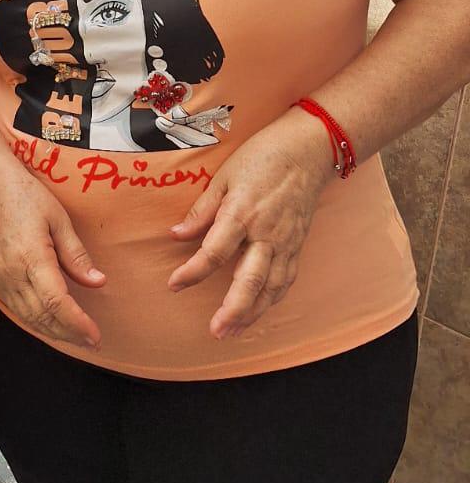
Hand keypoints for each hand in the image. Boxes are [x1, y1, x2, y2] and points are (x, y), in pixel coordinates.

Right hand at [0, 160, 104, 348]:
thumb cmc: (25, 195)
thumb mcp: (58, 218)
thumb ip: (76, 254)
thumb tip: (97, 281)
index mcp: (32, 258)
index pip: (56, 302)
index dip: (77, 323)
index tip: (95, 335)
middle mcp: (13, 274)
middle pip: (42, 317)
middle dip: (69, 334)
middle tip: (92, 342)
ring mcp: (2, 278)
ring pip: (28, 317)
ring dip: (53, 332)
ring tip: (76, 337)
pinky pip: (17, 309)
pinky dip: (36, 322)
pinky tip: (50, 323)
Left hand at [168, 108, 334, 338]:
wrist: (308, 150)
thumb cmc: (262, 157)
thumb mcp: (224, 176)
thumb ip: (202, 210)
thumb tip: (175, 234)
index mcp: (242, 213)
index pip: (214, 252)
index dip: (192, 271)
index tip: (174, 284)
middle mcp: (267, 233)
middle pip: (249, 280)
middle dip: (232, 309)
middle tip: (216, 331)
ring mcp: (286, 242)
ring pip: (271, 287)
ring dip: (252, 313)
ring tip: (232, 332)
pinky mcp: (297, 245)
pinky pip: (286, 279)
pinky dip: (272, 300)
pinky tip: (258, 312)